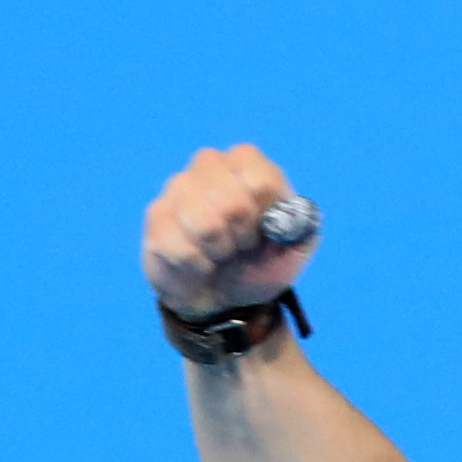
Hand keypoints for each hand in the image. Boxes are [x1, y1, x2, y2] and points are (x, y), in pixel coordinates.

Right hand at [140, 144, 314, 318]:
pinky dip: (199, 267)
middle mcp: (210, 164)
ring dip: (221, 252)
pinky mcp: (156, 216)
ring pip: (205, 225)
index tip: (265, 230)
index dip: (266, 216)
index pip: (260, 180)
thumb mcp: (295, 250)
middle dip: (244, 238)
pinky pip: (182, 249)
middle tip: (243, 244)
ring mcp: (178, 187)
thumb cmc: (260, 264)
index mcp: (248, 163)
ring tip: (221, 252)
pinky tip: (199, 263)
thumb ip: (305, 227)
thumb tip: (294, 214)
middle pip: (234, 202)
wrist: (225, 298)